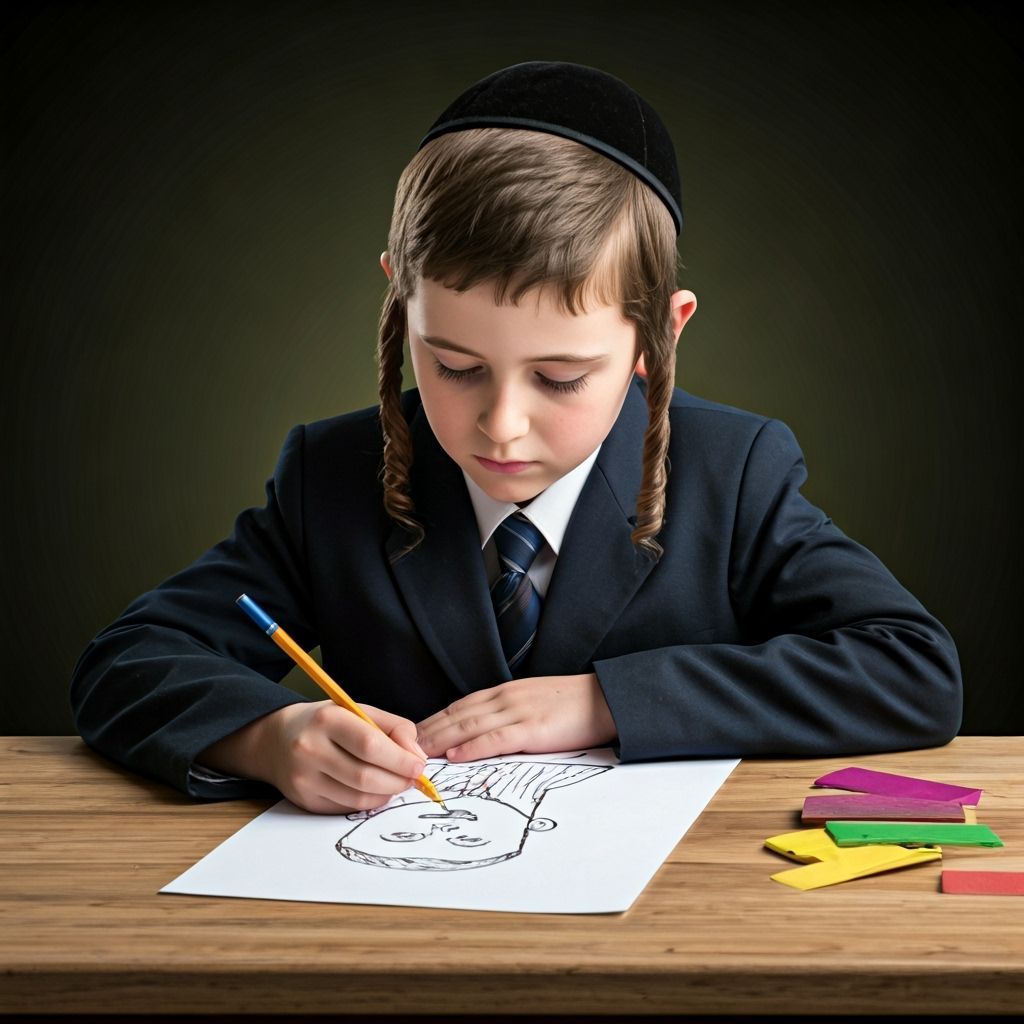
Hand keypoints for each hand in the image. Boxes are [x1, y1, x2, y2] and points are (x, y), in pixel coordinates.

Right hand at [201, 700, 426, 813]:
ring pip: (358, 798)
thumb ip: (394, 728)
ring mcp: (304, 778)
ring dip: (386, 794)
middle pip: (365, 777)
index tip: (419, 765)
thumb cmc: (326, 723)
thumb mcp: (358, 711)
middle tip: (413, 778)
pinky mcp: (304, 800)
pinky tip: (374, 790)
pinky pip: (346, 808)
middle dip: (398, 781)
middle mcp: (310, 749)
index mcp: (327, 719)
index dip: (400, 759)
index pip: (370, 745)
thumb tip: (417, 756)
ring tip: (396, 783)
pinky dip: (368, 802)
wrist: (276, 739)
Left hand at [415, 673, 615, 761]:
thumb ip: (508, 714)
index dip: (434, 719)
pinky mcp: (533, 729)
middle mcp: (506, 698)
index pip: (459, 705)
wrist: (606, 698)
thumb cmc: (572, 705)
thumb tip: (484, 732)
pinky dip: (471, 747)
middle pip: (457, 714)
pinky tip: (454, 756)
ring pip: (469, 725)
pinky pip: (496, 738)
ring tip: (416, 753)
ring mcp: (518, 712)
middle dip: (428, 730)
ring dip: (440, 740)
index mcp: (505, 692)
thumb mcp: (533, 702)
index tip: (412, 733)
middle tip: (400, 746)